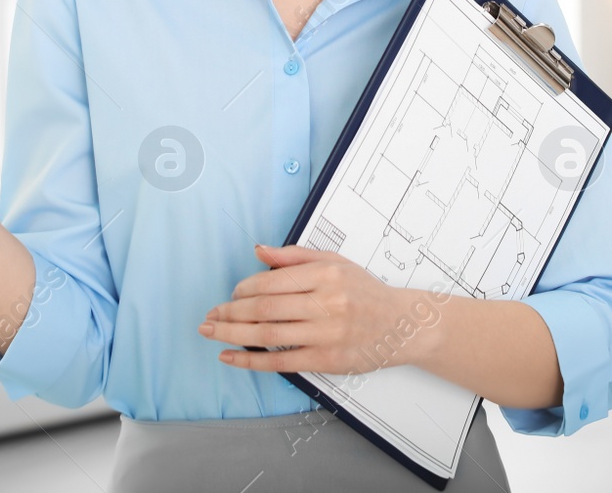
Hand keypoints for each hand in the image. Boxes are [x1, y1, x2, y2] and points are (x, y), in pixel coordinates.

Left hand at [200, 244, 446, 375]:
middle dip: (230, 313)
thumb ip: (295, 256)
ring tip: (211, 333)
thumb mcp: (335, 262)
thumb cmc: (365, 292)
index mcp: (326, 274)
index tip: (231, 295)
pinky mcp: (327, 359)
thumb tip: (258, 251)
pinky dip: (251, 360)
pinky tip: (231, 357)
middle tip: (210, 316)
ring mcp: (326, 333)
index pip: (273, 281)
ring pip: (268, 334)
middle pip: (265, 308)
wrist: (401, 325)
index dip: (244, 289)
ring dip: (232, 334)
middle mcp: (326, 302)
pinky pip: (281, 361)